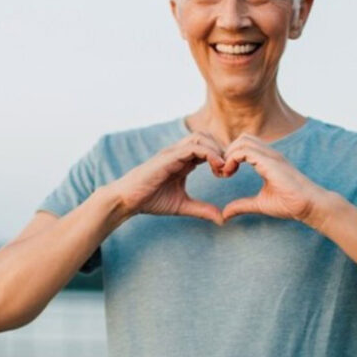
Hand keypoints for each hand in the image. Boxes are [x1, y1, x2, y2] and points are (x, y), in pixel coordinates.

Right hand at [109, 131, 226, 224]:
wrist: (127, 200)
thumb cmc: (150, 200)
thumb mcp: (182, 205)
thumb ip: (202, 209)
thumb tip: (222, 219)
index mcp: (183, 160)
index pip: (208, 147)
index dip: (221, 157)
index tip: (228, 174)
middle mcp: (179, 152)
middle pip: (207, 137)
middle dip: (222, 150)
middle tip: (228, 170)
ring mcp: (173, 152)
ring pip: (201, 137)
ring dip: (217, 150)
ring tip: (222, 169)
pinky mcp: (169, 157)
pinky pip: (193, 147)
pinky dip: (209, 154)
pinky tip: (216, 168)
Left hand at [219, 133, 327, 224]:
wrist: (309, 205)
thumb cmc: (290, 204)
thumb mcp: (259, 204)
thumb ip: (242, 205)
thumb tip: (225, 214)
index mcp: (267, 160)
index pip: (244, 146)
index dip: (230, 156)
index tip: (224, 174)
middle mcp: (269, 154)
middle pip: (242, 138)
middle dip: (227, 152)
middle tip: (222, 171)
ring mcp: (270, 155)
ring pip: (242, 141)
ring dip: (229, 154)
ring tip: (225, 172)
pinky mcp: (270, 161)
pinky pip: (245, 151)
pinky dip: (232, 159)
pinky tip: (230, 173)